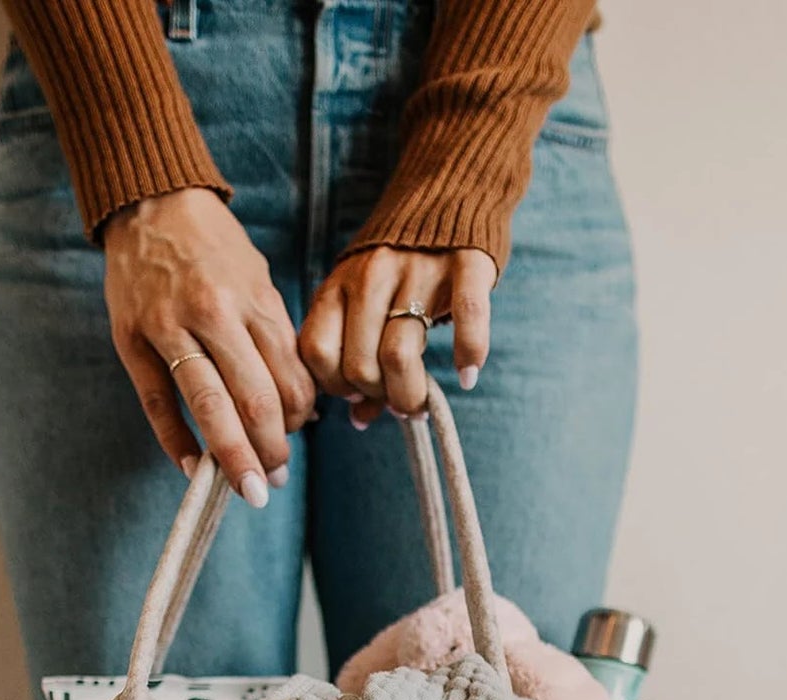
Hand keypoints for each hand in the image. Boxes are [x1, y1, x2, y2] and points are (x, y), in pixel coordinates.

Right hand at [103, 188, 315, 506]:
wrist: (149, 201)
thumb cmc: (214, 248)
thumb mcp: (258, 280)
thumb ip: (273, 338)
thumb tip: (294, 404)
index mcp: (255, 301)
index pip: (290, 378)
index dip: (300, 418)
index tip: (298, 434)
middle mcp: (216, 314)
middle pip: (255, 399)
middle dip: (272, 450)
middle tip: (274, 481)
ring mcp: (170, 327)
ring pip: (210, 406)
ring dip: (233, 457)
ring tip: (248, 489)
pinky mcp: (132, 338)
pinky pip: (158, 402)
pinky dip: (176, 441)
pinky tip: (192, 469)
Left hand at [299, 246, 496, 425]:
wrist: (447, 192)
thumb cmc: (397, 267)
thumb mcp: (362, 302)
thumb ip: (354, 355)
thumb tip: (359, 420)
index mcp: (338, 286)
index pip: (318, 354)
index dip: (337, 386)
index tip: (360, 393)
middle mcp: (371, 277)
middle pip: (361, 365)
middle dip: (380, 397)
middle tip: (400, 400)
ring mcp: (417, 270)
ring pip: (400, 355)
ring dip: (412, 394)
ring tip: (422, 404)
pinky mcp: (466, 264)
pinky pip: (465, 318)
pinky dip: (468, 355)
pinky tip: (467, 376)